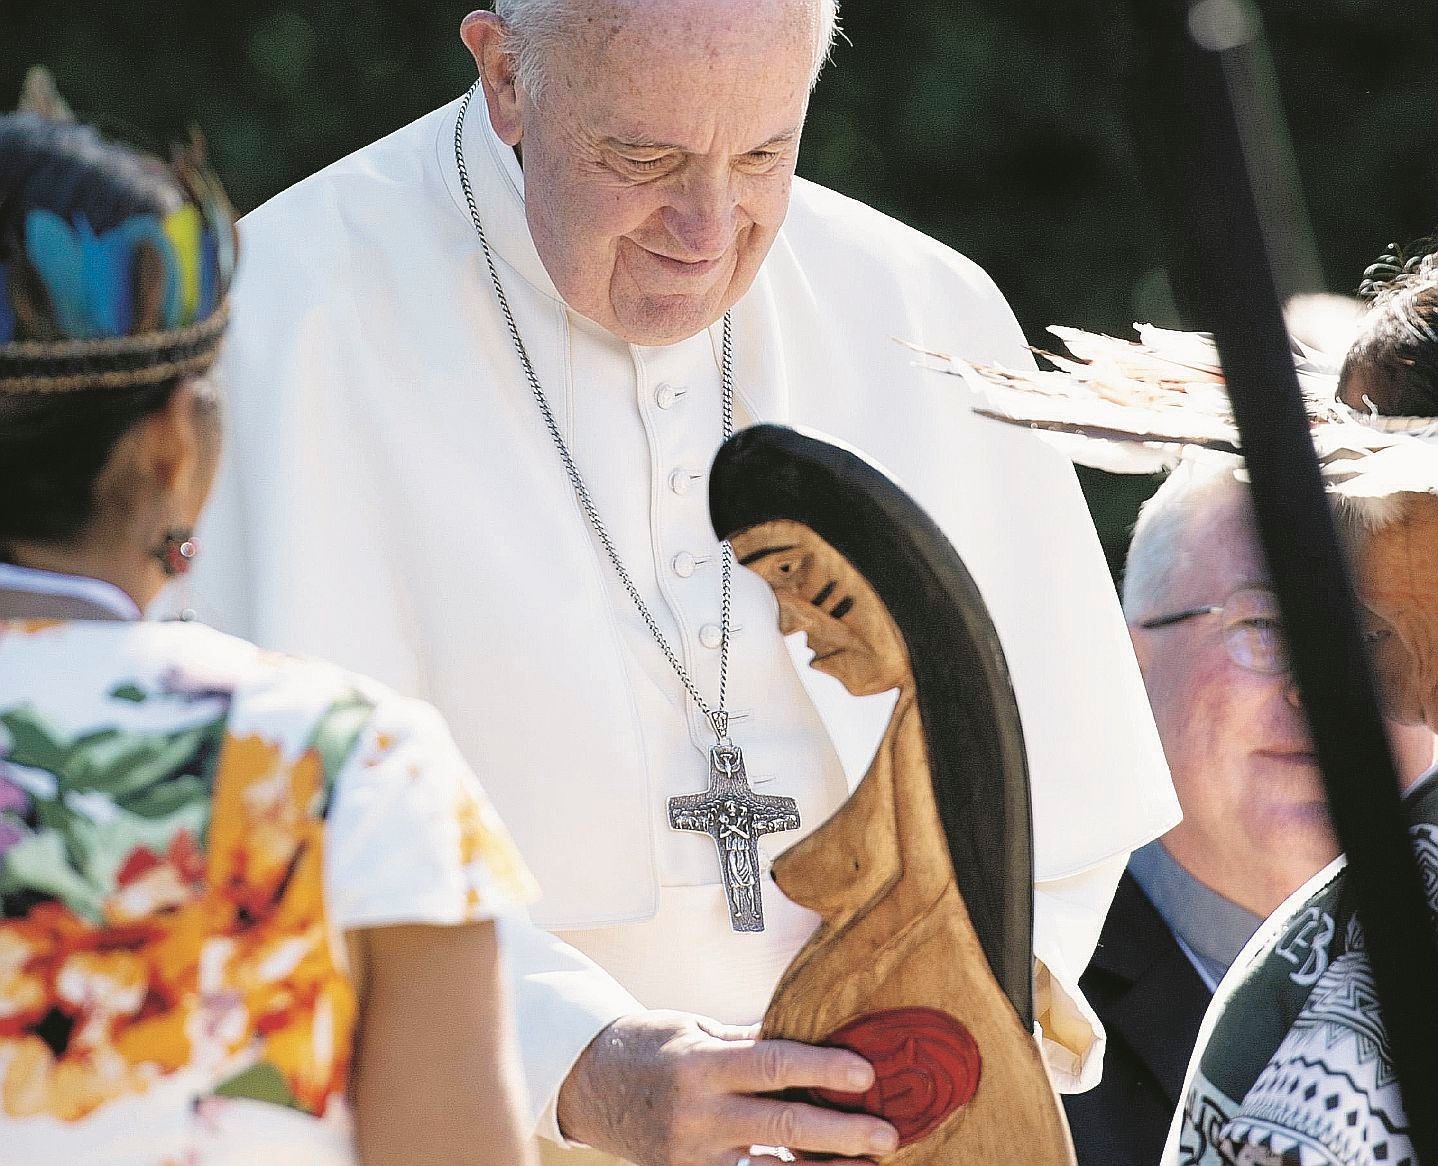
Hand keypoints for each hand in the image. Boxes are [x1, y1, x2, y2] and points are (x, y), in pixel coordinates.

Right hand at [556, 1010, 898, 1164]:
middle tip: (886, 1134)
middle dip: (840, 1133)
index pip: (772, 1065)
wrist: (589, 1085)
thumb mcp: (695, 1030)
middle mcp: (698, 1115)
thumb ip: (749, 1040)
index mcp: (701, 1065)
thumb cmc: (649, 1047)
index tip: (865, 1072)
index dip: (822, 1068)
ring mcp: (694, 1155)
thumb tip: (809, 1035)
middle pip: (781, 1124)